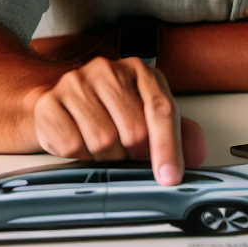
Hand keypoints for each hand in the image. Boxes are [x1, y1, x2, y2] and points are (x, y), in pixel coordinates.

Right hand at [27, 56, 202, 184]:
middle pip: (133, 130)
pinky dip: (79, 155)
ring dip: (106, 157)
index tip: (170, 176)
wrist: (53, 101)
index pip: (161, 110)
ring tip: (102, 146)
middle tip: (126, 152)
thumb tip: (198, 154)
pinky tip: (79, 142)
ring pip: (103, 142)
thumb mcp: (144, 114)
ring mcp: (75, 84)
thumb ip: (177, 132)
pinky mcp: (49, 104)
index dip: (168, 147)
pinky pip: (72, 147)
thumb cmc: (106, 109)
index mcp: (138, 71)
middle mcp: (107, 71)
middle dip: (133, 153)